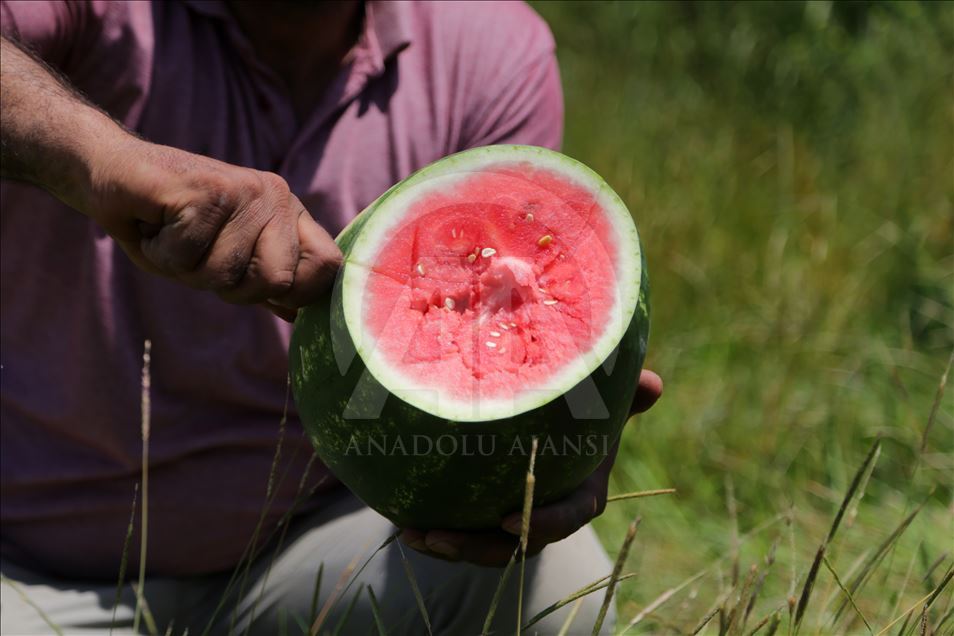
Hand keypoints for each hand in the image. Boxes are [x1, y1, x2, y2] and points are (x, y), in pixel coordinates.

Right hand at [86, 136, 341, 319]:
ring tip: (173, 237)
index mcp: (288, 214)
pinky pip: (186, 256)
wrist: (115, 172)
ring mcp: (243, 190)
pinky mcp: (206, 188)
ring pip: (225, 274)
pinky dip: (160, 253)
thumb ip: (263, 280)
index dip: (300, 294)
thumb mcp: (225, 257)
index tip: (263, 294)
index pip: (329, 265)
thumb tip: (300, 315)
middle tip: (201, 258)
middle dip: (230, 288)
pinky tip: (155, 225)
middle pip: (277, 281)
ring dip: (186, 269)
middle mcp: (275, 197)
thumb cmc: (171, 224)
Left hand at [399, 369, 663, 566]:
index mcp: (581, 489)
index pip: (570, 515)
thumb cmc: (580, 405)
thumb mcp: (600, 397)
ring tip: (413, 535)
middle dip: (480, 548)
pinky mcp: (483, 513)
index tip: (508, 519)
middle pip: (517, 543)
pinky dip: (433, 533)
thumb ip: (622, 393)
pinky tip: (402, 521)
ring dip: (449, 547)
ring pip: (484, 546)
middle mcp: (546, 511)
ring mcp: (513, 517)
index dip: (542, 523)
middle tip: (442, 536)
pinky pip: (462, 531)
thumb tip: (656, 383)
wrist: (546, 414)